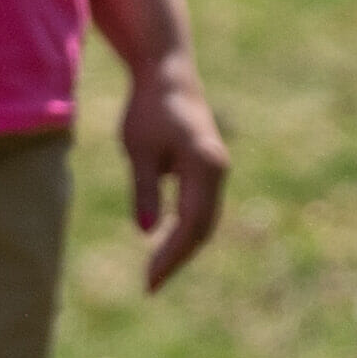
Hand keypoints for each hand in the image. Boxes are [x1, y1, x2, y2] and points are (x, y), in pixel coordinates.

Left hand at [110, 56, 234, 287]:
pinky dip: (185, 229)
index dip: (171, 257)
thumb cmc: (148, 107)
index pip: (190, 225)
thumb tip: (148, 232)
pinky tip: (165, 243)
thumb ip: (145, 189)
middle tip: (151, 284)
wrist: (167, 73)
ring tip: (156, 271)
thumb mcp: (139, 149)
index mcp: (205, 167)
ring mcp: (216, 169)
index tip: (150, 281)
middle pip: (202, 228)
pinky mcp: (208, 167)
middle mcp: (217, 170)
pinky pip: (200, 207)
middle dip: (178, 258)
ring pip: (204, 220)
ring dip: (183, 246)